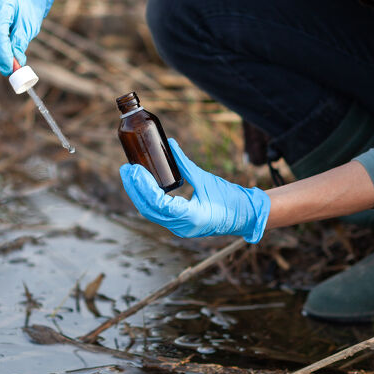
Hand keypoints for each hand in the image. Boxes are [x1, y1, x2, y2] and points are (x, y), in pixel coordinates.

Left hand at [120, 139, 270, 242]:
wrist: (247, 216)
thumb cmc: (232, 198)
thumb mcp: (206, 179)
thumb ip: (184, 163)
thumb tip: (169, 143)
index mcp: (190, 217)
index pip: (157, 204)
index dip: (142, 186)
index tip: (134, 169)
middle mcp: (182, 227)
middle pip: (149, 210)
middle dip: (135, 190)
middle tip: (126, 169)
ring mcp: (181, 229)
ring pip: (152, 213)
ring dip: (139, 195)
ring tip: (130, 176)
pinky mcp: (181, 226)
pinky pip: (159, 214)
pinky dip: (149, 200)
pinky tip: (142, 186)